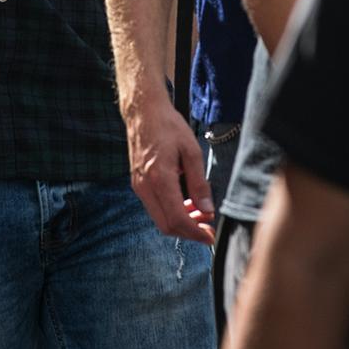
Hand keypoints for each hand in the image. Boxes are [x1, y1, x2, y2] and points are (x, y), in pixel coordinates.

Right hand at [124, 93, 215, 244]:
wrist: (143, 112)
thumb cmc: (168, 126)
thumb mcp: (191, 150)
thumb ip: (199, 182)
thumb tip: (207, 209)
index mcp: (160, 178)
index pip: (177, 219)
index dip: (195, 232)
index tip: (210, 236)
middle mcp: (145, 186)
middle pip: (166, 225)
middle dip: (189, 232)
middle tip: (207, 228)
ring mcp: (139, 186)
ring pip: (160, 219)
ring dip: (180, 223)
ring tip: (200, 214)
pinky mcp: (138, 183)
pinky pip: (155, 207)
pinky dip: (171, 212)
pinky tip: (186, 203)